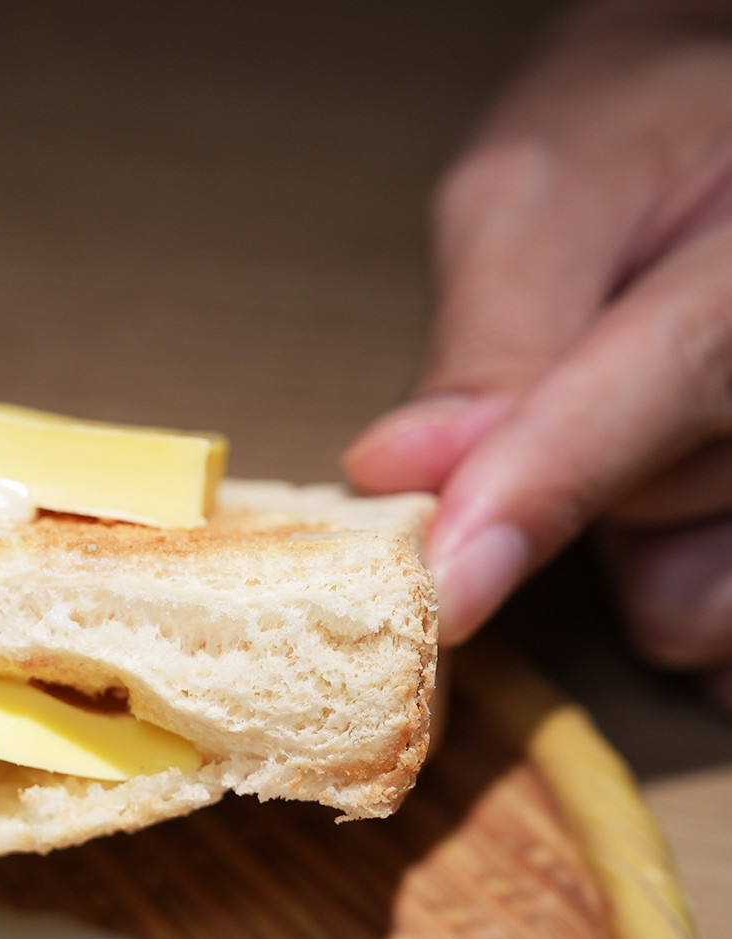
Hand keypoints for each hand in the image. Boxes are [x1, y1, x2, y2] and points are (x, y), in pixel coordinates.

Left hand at [341, 0, 731, 706]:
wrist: (711, 145)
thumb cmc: (630, 150)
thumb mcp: (536, 196)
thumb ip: (489, 336)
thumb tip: (398, 475)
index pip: (686, 367)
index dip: (552, 476)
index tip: (446, 581)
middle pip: (659, 503)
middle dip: (562, 471)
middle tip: (575, 364)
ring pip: (684, 595)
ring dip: (621, 537)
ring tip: (641, 417)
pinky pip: (702, 632)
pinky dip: (661, 577)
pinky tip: (673, 490)